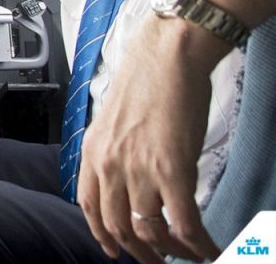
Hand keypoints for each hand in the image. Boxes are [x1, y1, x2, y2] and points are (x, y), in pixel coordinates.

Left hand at [78, 16, 227, 263]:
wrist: (166, 57)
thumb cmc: (145, 80)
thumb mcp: (113, 118)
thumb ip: (114, 150)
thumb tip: (126, 177)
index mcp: (92, 151)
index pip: (89, 206)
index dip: (102, 234)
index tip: (114, 250)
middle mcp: (110, 165)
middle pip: (118, 226)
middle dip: (139, 251)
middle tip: (158, 261)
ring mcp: (139, 170)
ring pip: (152, 230)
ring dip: (172, 251)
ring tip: (188, 256)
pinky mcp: (173, 171)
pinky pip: (184, 224)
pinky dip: (198, 245)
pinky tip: (209, 250)